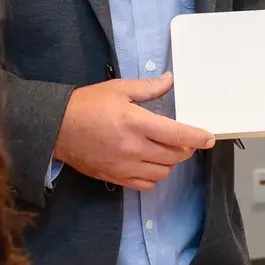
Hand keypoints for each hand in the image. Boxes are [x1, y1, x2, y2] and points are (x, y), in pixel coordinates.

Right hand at [55, 73, 214, 190]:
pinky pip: (146, 184)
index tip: (209, 138)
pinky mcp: (115, 177)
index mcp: (136, 123)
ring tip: (166, 150)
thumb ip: (148, 88)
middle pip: (174, 156)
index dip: (197, 137)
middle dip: (186, 148)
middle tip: (184, 139)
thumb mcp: (118, 89)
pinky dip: (154, 176)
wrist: (56, 128)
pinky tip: (151, 164)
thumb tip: (169, 80)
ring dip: (170, 162)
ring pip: (163, 172)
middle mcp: (133, 148)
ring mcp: (124, 166)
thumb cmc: (87, 105)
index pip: (177, 135)